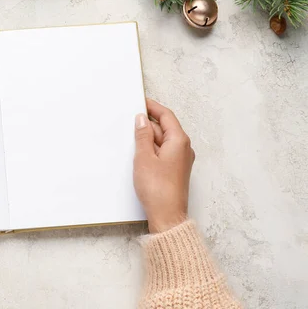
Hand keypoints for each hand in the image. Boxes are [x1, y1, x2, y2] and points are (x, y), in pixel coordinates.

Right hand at [134, 99, 194, 233]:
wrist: (167, 215)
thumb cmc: (158, 189)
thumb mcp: (144, 157)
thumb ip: (142, 135)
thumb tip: (142, 119)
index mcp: (179, 141)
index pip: (166, 116)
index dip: (153, 107)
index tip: (141, 101)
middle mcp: (184, 148)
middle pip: (165, 127)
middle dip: (149, 123)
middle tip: (131, 119)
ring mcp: (181, 160)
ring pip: (163, 140)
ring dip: (149, 137)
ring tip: (132, 137)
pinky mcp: (175, 170)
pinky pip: (163, 152)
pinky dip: (152, 148)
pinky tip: (140, 153)